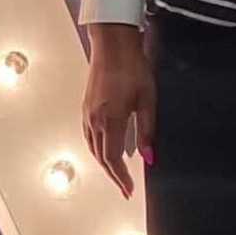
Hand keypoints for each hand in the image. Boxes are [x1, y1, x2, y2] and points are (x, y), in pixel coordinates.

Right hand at [81, 24, 155, 198]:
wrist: (113, 44)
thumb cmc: (132, 67)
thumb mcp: (147, 99)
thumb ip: (147, 131)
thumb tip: (149, 157)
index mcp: (110, 120)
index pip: (113, 159)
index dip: (121, 178)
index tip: (128, 190)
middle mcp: (94, 119)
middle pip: (100, 156)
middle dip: (112, 174)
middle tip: (124, 187)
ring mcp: (88, 112)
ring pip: (92, 147)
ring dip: (103, 163)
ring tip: (115, 172)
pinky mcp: (86, 105)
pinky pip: (88, 135)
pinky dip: (96, 148)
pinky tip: (103, 148)